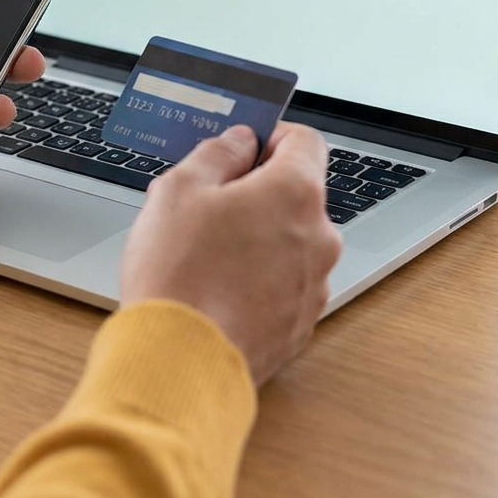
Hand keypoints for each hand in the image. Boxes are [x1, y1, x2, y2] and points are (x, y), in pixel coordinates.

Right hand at [120, 122, 341, 386]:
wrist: (180, 361)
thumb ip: (218, 153)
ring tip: (205, 254)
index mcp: (295, 193)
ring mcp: (313, 286)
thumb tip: (239, 142)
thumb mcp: (180, 188)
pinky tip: (216, 289)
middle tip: (207, 204)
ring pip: (289, 243)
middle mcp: (319, 238)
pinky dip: (258, 280)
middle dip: (257, 192)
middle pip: (296, 195)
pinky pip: (283, 285)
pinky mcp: (300, 325)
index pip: (305, 141)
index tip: (245, 146)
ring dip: (258, 238)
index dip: (272, 136)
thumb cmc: (178, 273)